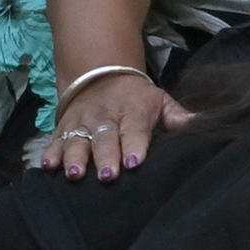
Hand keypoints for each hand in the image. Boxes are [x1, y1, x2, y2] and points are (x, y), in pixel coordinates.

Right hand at [39, 71, 195, 178]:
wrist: (100, 73)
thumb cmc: (137, 97)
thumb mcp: (159, 101)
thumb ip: (178, 116)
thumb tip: (202, 123)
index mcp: (132, 111)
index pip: (134, 129)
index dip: (134, 145)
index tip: (135, 162)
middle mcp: (105, 116)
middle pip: (105, 138)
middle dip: (105, 157)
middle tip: (107, 176)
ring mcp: (81, 122)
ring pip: (78, 140)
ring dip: (75, 157)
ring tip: (74, 173)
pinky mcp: (63, 127)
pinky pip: (55, 140)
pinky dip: (51, 152)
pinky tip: (47, 166)